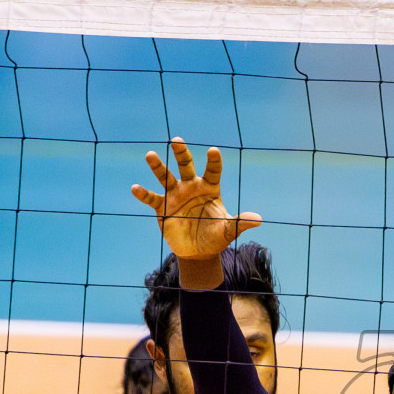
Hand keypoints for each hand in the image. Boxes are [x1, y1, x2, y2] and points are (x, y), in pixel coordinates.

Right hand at [131, 139, 261, 261]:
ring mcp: (175, 195)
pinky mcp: (162, 207)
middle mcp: (191, 187)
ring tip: (151, 155)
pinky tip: (135, 188)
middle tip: (177, 140)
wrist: (197, 252)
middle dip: (181, 153)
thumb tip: (258, 219)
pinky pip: (152, 198)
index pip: (213, 171)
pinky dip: (143, 194)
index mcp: (210, 188)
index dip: (213, 161)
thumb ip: (240, 223)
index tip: (213, 151)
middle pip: (186, 165)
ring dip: (158, 166)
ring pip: (166, 177)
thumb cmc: (215, 237)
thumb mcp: (228, 230)